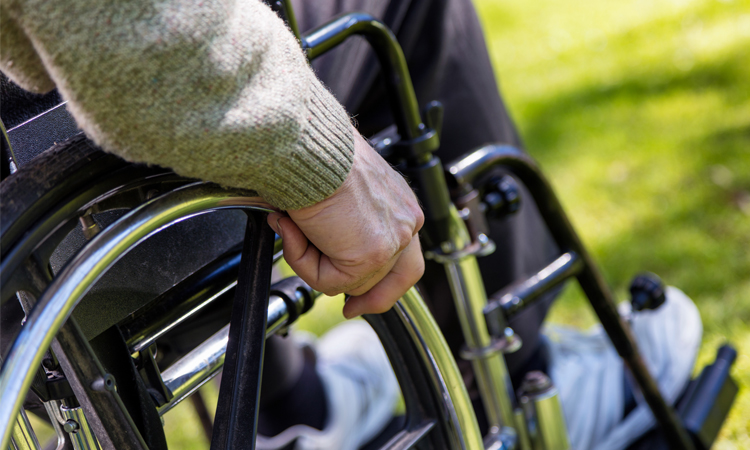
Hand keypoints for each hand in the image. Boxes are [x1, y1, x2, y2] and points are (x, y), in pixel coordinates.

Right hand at [267, 129, 424, 318]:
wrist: (310, 146)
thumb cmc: (317, 155)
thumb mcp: (340, 191)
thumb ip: (344, 224)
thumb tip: (321, 248)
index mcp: (400, 204)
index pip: (406, 255)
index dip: (385, 281)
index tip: (362, 297)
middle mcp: (406, 221)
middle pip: (398, 278)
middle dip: (370, 298)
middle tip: (351, 310)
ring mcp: (392, 241)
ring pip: (353, 282)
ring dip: (315, 264)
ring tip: (295, 228)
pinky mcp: (370, 255)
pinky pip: (330, 282)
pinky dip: (305, 263)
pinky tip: (296, 230)